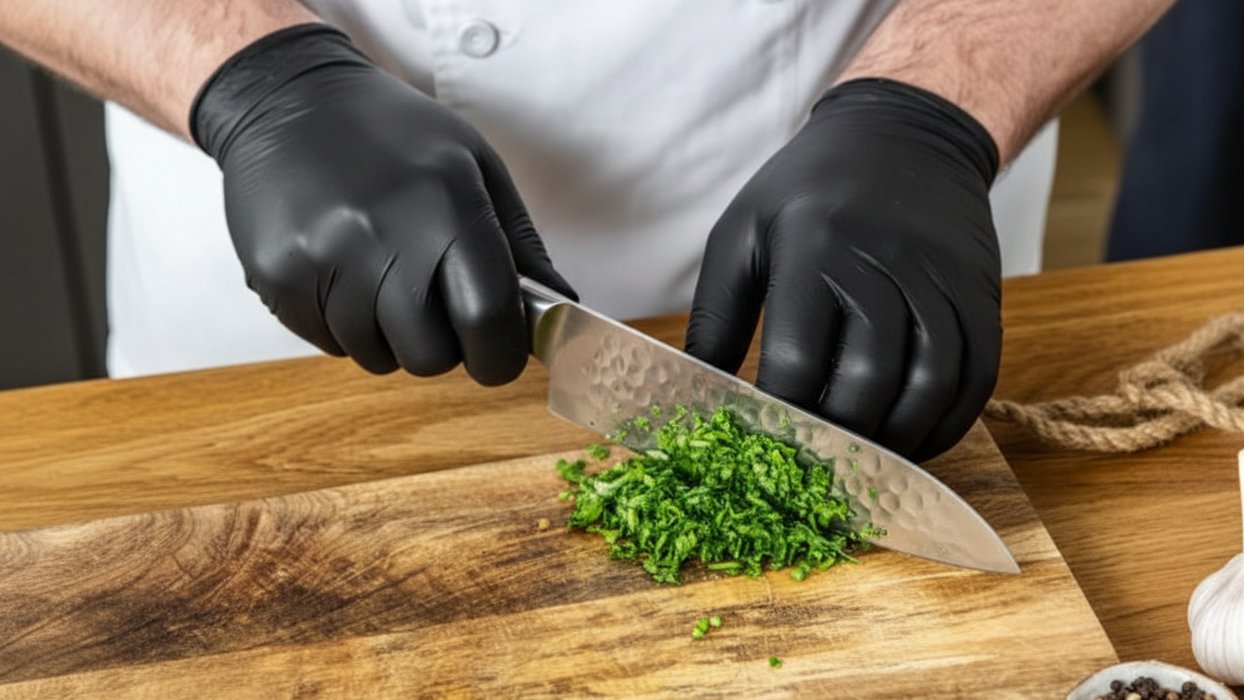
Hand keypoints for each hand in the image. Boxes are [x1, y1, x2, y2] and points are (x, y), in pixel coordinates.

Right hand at [191, 24, 574, 385]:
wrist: (286, 101)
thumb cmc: (392, 132)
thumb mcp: (473, 165)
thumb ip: (519, 244)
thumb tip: (561, 310)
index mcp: (443, 204)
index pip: (487, 319)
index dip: (501, 355)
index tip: (499, 355)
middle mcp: (381, 236)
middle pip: (431, 356)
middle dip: (444, 345)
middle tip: (434, 304)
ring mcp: (323, 262)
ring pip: (379, 358)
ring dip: (392, 335)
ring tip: (382, 274)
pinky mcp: (279, 280)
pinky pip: (331, 345)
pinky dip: (347, 325)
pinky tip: (343, 272)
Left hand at [685, 79, 1001, 460]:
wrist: (905, 133)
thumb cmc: (807, 190)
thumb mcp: (741, 233)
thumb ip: (715, 317)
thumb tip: (698, 394)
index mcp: (814, 246)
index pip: (797, 358)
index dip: (779, 415)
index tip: (761, 446)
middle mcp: (884, 262)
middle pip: (868, 379)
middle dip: (837, 437)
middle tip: (812, 466)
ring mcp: (941, 280)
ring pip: (930, 385)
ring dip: (896, 440)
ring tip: (861, 464)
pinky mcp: (981, 294)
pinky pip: (976, 376)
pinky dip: (946, 423)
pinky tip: (911, 439)